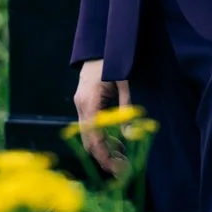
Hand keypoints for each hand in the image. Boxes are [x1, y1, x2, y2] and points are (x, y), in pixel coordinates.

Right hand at [73, 58, 132, 178]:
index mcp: (89, 102)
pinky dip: (105, 137)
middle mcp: (81, 106)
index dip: (106, 157)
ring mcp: (82, 104)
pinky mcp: (87, 102)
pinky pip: (93, 126)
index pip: (94, 139)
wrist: (103, 40)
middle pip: (89, 141)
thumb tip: (130, 137)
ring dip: (106, 148)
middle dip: (105, 157)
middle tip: (124, 170)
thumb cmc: (117, 58)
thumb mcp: (127, 82)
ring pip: (90, 135)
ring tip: (125, 158)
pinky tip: (120, 143)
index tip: (120, 170)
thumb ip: (127, 109)